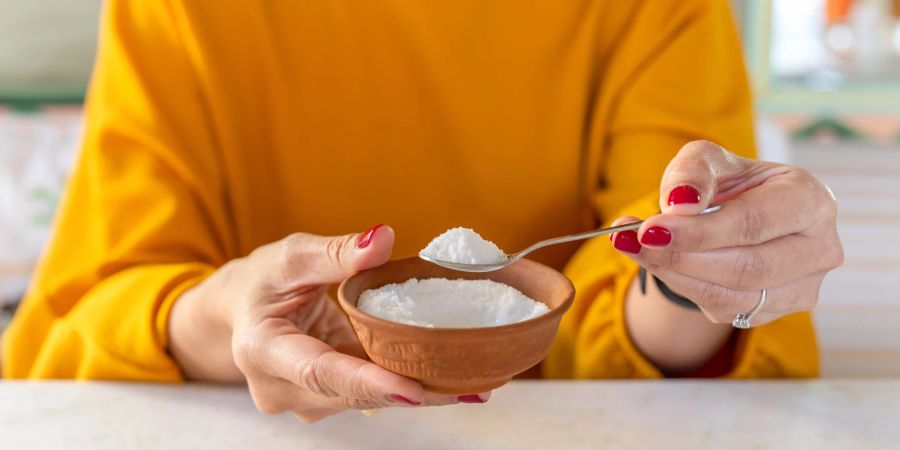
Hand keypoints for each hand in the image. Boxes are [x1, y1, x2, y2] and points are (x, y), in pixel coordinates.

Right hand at [168, 225, 488, 422]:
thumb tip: (381, 239)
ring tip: (473, 382)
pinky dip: (409, 386)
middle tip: (469, 384)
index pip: (319, 371)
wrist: (242, 312)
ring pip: (367, 400)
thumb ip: (335, 252)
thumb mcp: (290, 256)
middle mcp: (280, 388)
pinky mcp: (328, 400)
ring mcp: (304, 400)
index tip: (412, 390)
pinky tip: (453, 381)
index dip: (366, 381)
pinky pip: (372, 394)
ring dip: (418, 392)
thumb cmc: (262, 280)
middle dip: (411, 391)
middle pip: (351, 393)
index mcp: (262, 349)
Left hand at [612, 140, 842, 326]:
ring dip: (674, 274)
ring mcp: (802, 286)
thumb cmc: (726, 183)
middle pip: (746, 267)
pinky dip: (683, 286)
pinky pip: (723, 308)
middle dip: (682, 256)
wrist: (734, 214)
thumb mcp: (706, 161)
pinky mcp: (776, 311)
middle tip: (634, 241)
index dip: (700, 231)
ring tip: (634, 248)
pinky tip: (658, 263)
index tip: (650, 229)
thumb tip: (680, 204)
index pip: (754, 223)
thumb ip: (693, 172)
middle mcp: (819, 248)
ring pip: (732, 295)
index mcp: (810, 199)